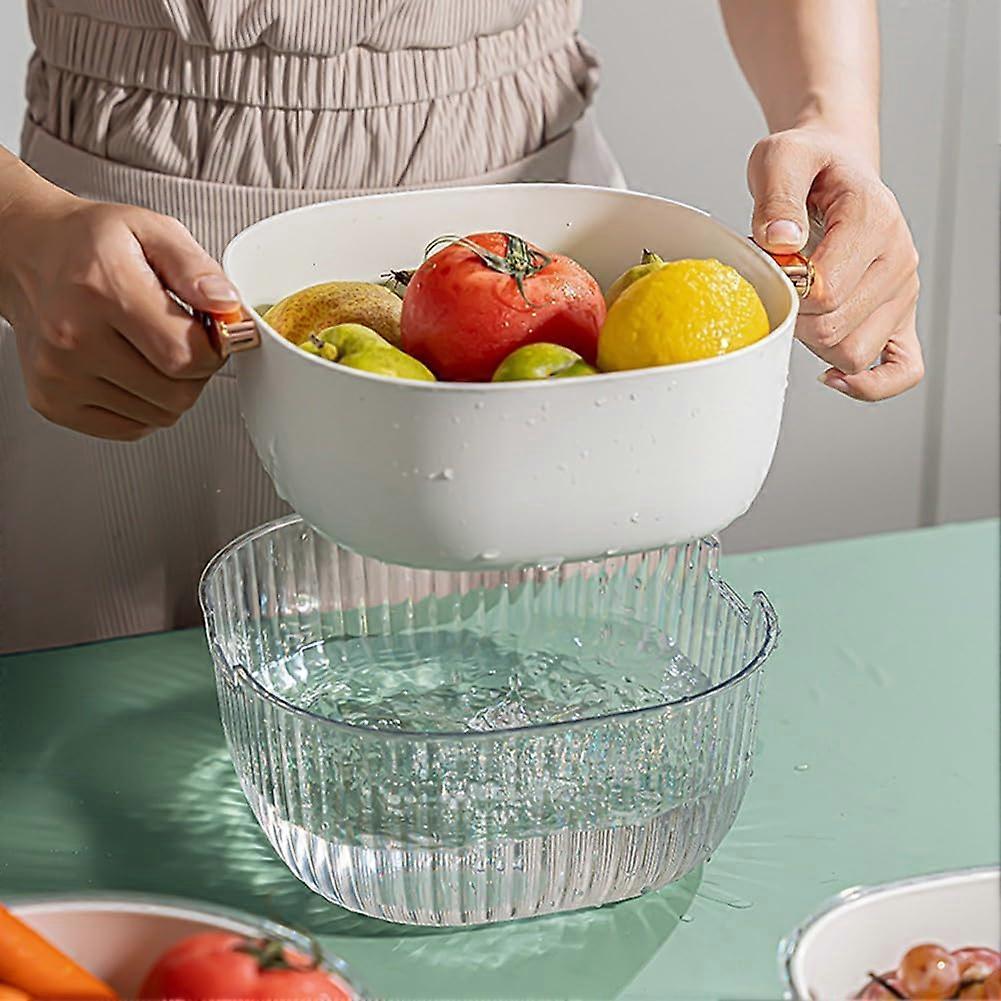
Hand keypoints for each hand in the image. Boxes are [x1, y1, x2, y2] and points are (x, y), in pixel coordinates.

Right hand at [0, 179, 240, 439]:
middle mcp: (72, 337)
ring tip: (152, 351)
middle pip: (177, 392)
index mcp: (101, 290)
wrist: (27, 254)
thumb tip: (225, 304)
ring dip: (171, 389)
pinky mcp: (53, 402)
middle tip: (182, 340)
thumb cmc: (88, 244)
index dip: (213, 349)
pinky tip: (131, 371)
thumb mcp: (150, 230)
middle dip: (196, 371)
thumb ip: (195, 268)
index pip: (185, 354)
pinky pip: (131, 428)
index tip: (210, 333)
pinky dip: (144, 406)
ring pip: (159, 416)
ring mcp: (59, 376)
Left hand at [748, 127, 922, 400]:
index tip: (771, 267)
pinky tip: (832, 375)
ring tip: (803, 305)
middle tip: (781, 286)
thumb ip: (777, 193)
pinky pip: (902, 370)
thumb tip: (780, 239)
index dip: (785, 292)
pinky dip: (868, 383)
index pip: (824, 292)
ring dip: (814, 342)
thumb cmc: (808, 169)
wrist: (835, 168)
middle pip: (833, 331)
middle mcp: (898, 260)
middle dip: (793, 318)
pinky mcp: (902, 317)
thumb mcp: (782, 158)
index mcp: (875, 220)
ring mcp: (904, 293)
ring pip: (852, 354)